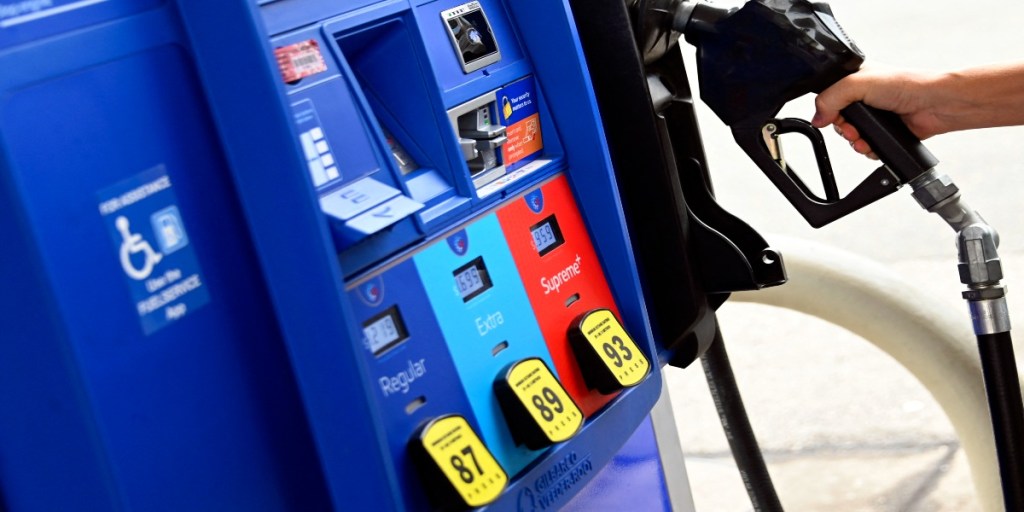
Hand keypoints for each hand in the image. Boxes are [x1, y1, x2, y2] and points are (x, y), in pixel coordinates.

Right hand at [811, 67, 949, 158]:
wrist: (936, 106)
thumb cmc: (908, 85)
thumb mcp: (859, 83)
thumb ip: (831, 97)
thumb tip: (817, 118)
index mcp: (855, 79)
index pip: (828, 97)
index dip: (827, 109)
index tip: (832, 117)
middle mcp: (864, 97)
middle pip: (837, 120)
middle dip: (842, 129)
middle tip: (853, 128)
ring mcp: (874, 115)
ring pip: (850, 135)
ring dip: (854, 141)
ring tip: (864, 139)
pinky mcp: (883, 132)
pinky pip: (865, 146)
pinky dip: (867, 149)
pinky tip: (873, 145)